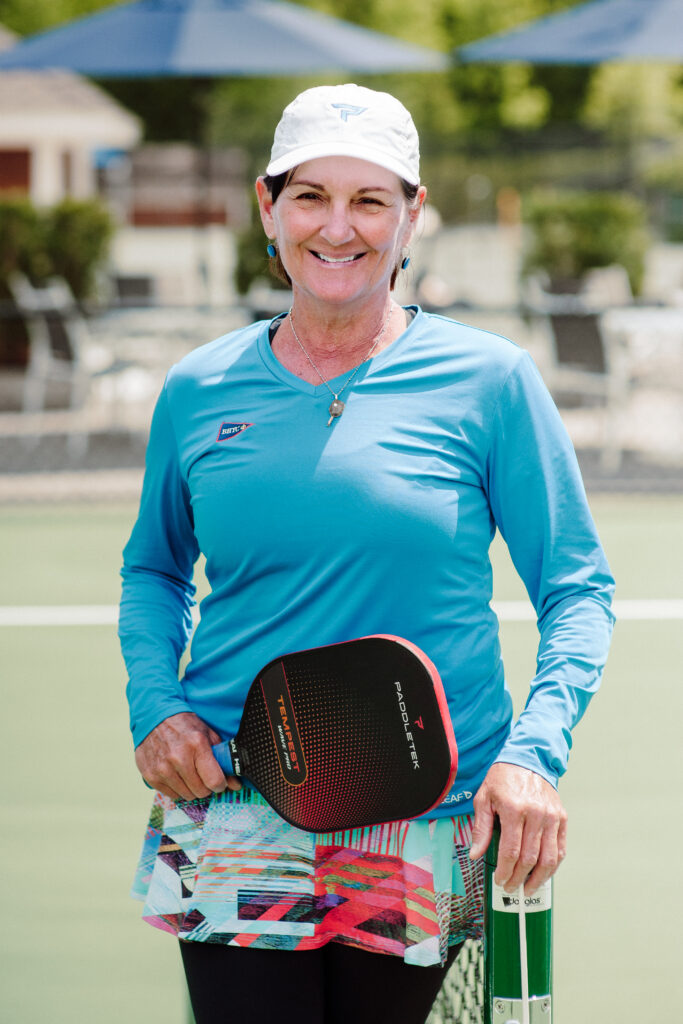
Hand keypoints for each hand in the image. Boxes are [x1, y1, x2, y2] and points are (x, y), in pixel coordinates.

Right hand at [134, 711, 241, 801]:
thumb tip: (236, 785)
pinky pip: (171, 795)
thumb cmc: (184, 726)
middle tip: (202, 774)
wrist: (154, 718)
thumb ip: (223, 759)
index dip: (220, 784)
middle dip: (206, 786)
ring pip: (187, 795)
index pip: (214, 781)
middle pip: (201, 791)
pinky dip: (177, 788)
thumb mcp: (208, 734)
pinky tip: (176, 774)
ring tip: (188, 772)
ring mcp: (162, 768)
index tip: (219, 780)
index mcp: (196, 745)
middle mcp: (178, 758)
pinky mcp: (151, 776)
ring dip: (191, 788)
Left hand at [468, 762, 566, 894]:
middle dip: (518, 878)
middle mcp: (536, 814)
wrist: (528, 759)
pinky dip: (553, 866)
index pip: (511, 851)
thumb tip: (475, 854)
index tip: (499, 880)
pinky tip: (543, 874)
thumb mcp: (484, 798)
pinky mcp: (561, 818)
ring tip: (527, 888)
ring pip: (549, 858)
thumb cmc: (503, 779)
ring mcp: (551, 817)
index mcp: (514, 809)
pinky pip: (560, 849)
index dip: (505, 871)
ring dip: (538, 878)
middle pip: (530, 858)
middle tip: (510, 888)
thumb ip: (481, 828)